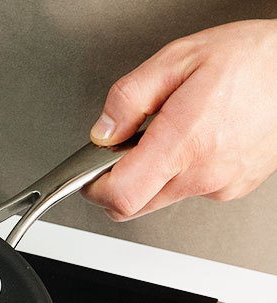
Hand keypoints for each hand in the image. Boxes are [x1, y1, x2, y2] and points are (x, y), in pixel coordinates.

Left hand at [82, 19, 276, 220]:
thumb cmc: (253, 58)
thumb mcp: (176, 59)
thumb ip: (128, 98)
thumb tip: (103, 131)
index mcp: (184, 143)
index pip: (121, 196)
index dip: (95, 188)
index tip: (89, 173)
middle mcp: (204, 172)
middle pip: (135, 204)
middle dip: (119, 180)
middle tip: (126, 145)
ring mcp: (222, 184)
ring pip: (162, 197)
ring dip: (152, 173)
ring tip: (171, 130)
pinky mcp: (235, 187)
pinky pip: (191, 189)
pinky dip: (181, 170)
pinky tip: (196, 137)